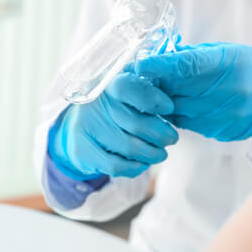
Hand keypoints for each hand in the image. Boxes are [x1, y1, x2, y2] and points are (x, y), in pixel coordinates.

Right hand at [49, 71, 178, 179]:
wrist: (80, 129)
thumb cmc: (113, 110)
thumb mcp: (127, 94)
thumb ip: (145, 94)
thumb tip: (169, 107)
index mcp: (107, 84)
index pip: (128, 87)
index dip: (153, 99)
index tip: (169, 107)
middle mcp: (94, 104)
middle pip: (136, 123)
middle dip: (161, 134)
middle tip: (171, 138)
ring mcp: (85, 128)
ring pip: (129, 147)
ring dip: (152, 154)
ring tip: (160, 153)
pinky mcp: (82, 151)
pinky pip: (117, 165)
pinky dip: (135, 167)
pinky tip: (142, 163)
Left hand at [135, 42, 251, 151]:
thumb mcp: (229, 52)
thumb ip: (195, 56)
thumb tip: (161, 55)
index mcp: (228, 64)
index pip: (186, 65)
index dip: (159, 66)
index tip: (140, 64)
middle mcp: (225, 91)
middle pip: (175, 90)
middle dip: (155, 84)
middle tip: (141, 78)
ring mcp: (222, 115)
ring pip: (175, 110)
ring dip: (162, 102)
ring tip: (159, 91)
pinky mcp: (218, 131)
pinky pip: (186, 123)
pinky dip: (176, 114)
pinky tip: (179, 105)